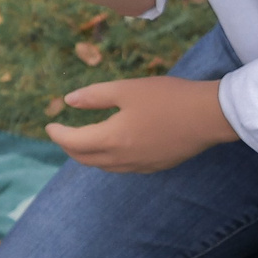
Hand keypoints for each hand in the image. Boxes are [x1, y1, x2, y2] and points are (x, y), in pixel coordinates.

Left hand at [46, 76, 237, 172]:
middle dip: (69, 147)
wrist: (208, 117)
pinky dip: (108, 159)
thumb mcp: (127, 89)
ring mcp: (140, 167)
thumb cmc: (167, 97)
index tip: (49, 125)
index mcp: (112, 139)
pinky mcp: (154, 167)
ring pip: (103, 166)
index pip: (73, 142)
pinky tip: (113, 147)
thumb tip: (68, 101)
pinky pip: (122, 167)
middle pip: (85, 159)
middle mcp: (122, 159)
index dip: (58, 134)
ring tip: (83, 140)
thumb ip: (95, 96)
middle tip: (62, 133)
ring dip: (88, 155)